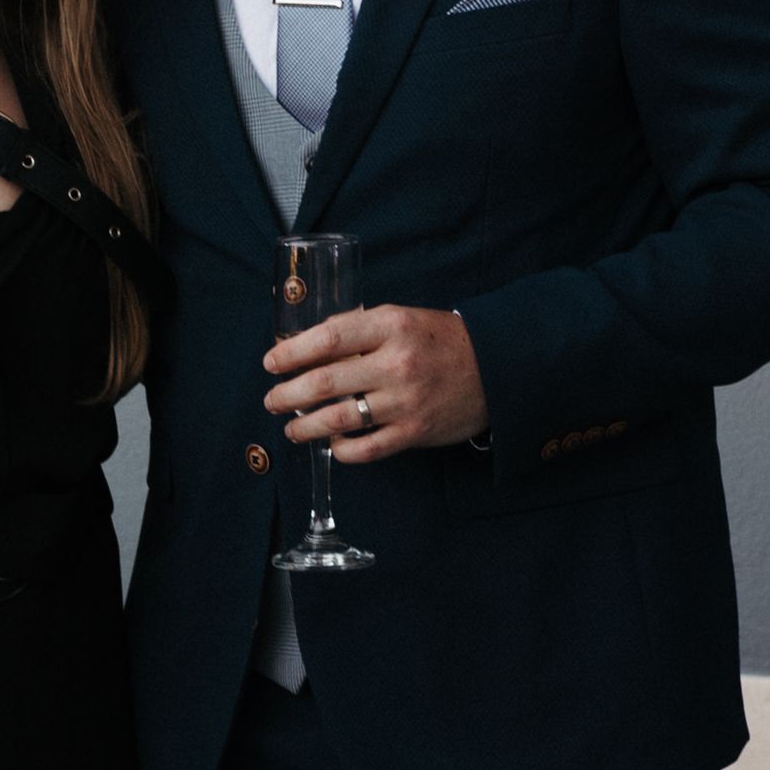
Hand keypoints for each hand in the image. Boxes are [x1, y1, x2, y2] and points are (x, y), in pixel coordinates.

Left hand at [263, 302, 484, 463]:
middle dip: (287, 394)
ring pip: (338, 419)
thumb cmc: (440, 340)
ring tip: (291, 428)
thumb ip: (359, 328)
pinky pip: (366, 449)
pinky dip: (341, 450)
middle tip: (272, 400)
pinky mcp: (414, 432)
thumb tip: (307, 344)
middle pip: (324, 382)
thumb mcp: (402, 319)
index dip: (292, 353)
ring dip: (304, 426)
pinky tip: (331, 445)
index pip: (328, 338)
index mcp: (391, 326)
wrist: (497, 366)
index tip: (272, 363)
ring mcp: (405, 401)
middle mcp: (396, 363)